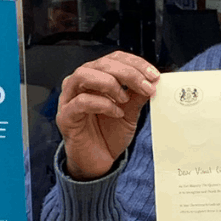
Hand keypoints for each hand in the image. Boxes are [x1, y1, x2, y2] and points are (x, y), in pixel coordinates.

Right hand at [56, 51, 159, 180]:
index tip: (154, 75)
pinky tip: (117, 113)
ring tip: (125, 98)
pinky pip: (80, 102)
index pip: (114, 58)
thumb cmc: (110, 133)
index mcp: (97, 78)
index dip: (135, 63)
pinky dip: (102, 104)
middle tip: (146, 86)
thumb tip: (153, 80)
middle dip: (128, 72)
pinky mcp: (65, 116)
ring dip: (110, 83)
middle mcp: (81, 84)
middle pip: (101, 64)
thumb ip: (138, 95)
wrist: (99, 161)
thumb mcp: (131, 112)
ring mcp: (69, 99)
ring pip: (83, 75)